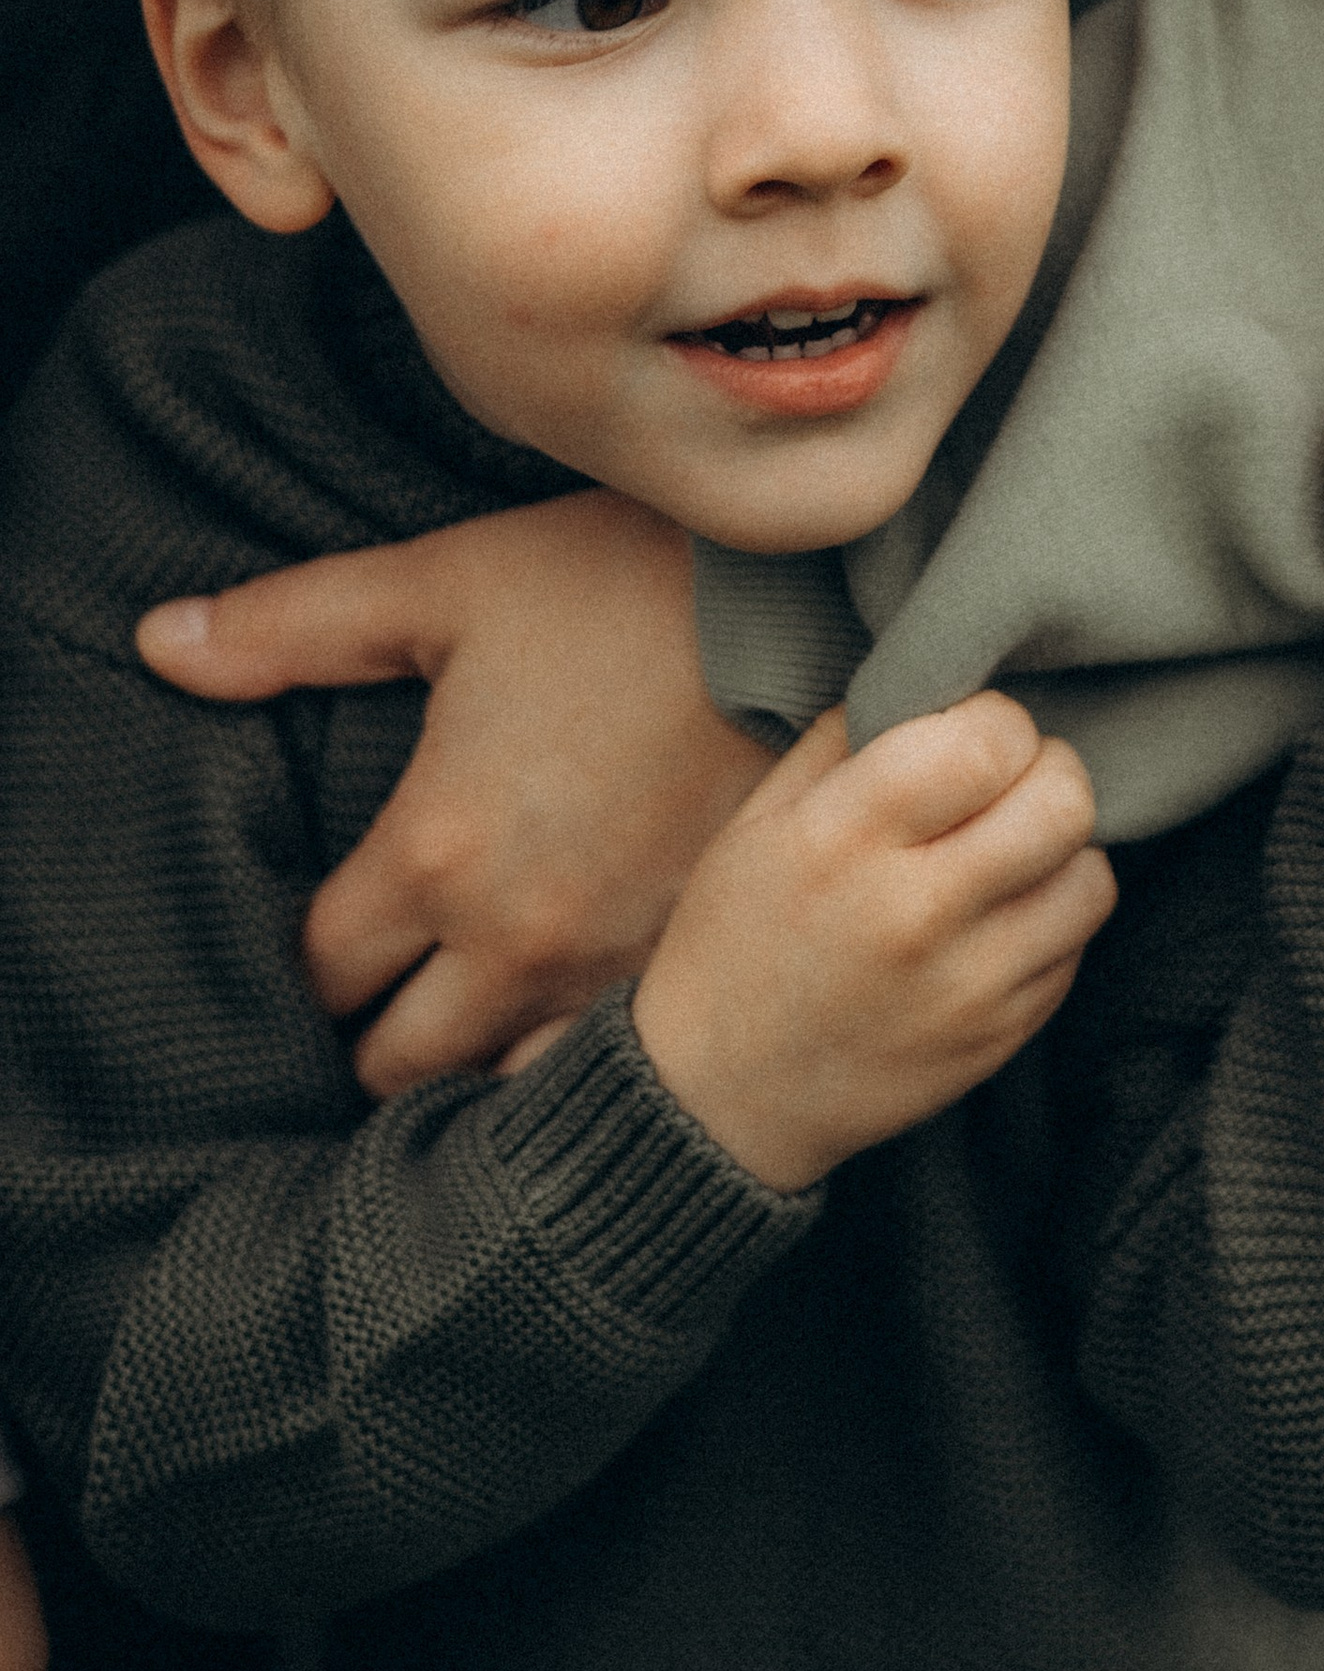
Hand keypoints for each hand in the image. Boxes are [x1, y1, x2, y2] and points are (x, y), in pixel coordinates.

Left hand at [136, 493, 770, 1093]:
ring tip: (477, 1005)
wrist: (819, 602)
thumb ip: (294, 625)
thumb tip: (158, 645)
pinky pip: (608, 1067)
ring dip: (476, 1058)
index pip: (322, 973)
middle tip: (392, 977)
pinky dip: (574, 1056)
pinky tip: (575, 1005)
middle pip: (396, 1066)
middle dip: (377, 1028)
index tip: (329, 924)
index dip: (309, 954)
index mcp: (435, 855)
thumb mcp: (447, 583)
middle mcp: (516, 942)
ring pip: (501, 1087)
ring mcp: (616, 970)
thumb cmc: (623, 583)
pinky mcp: (700, 970)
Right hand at [632, 693, 1118, 1190]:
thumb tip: (938, 684)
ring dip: (1061, 851)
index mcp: (845, 840)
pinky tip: (996, 921)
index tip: (970, 738)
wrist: (720, 1102)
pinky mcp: (999, 1040)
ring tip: (1010, 855)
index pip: (988, 740)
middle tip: (1009, 785)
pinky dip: (1050, 921)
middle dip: (1047, 771)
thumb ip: (850, 737)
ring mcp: (967, 987)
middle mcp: (916, 913)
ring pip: (1092, 876)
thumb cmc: (737, 940)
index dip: (996, 722)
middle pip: (1063, 800)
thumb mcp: (760, 820)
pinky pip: (1075, 949)